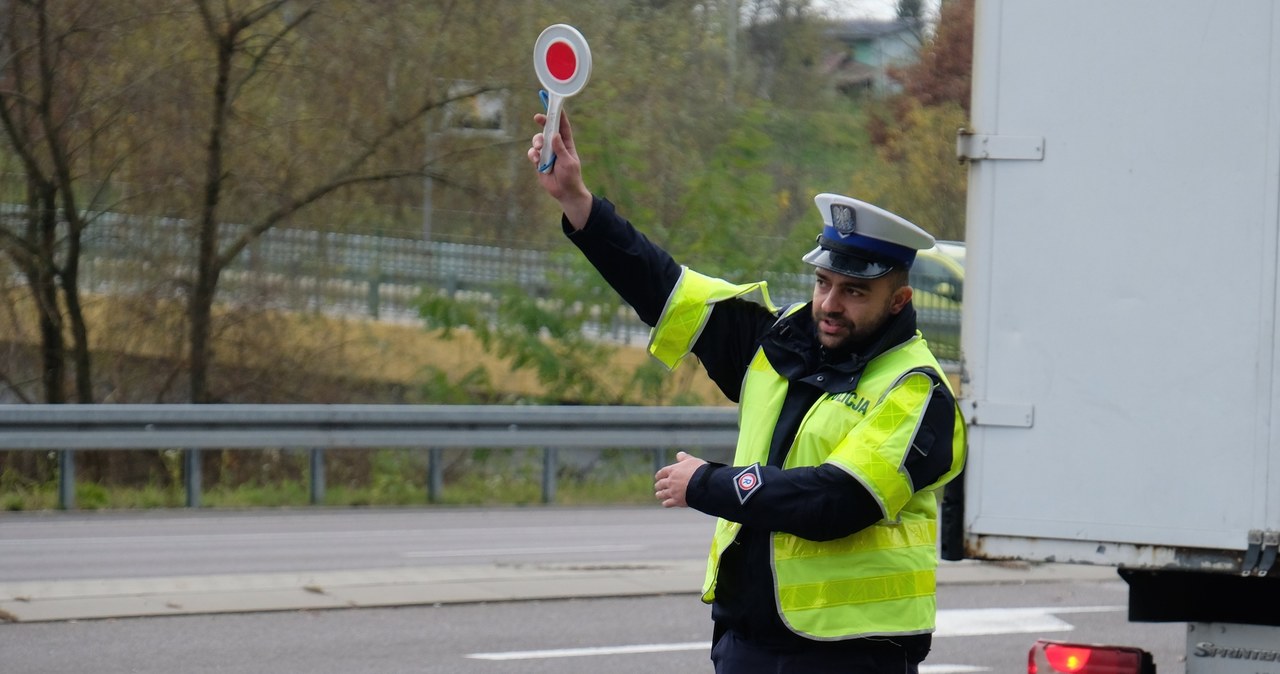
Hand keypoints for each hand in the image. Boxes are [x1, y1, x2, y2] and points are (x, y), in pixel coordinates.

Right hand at [528, 109, 591, 227]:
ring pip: (537, 140)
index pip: (562, 125)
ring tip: (539, 149)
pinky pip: (532, 153)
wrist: (565, 192)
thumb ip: (560, 149)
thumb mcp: (568, 162)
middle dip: (542, 121)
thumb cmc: (571, 177)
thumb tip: (554, 135)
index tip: (553, 103)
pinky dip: (532, 154)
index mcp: (566, 143)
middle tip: (537, 117)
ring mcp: (547, 153)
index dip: (558, 114)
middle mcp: (556, 145)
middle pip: (547, 129)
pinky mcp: (539, 161)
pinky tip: (536, 160)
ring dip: (536, 142)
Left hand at [654, 451, 706, 507]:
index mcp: (673, 470)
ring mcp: (673, 492)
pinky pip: (668, 503)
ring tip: (658, 495)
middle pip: (660, 484)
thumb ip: (684, 458)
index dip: (659, 475)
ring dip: (659, 494)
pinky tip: (665, 503)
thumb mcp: (692, 461)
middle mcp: (671, 481)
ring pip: (662, 494)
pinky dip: (665, 503)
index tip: (658, 477)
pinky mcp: (677, 501)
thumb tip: (679, 454)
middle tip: (658, 486)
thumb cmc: (699, 471)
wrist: (704, 484)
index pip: (662, 472)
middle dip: (658, 485)